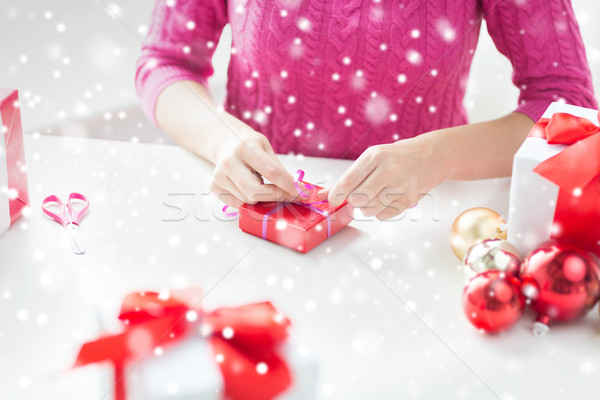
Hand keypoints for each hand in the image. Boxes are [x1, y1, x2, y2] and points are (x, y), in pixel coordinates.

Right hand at [210, 118, 299, 206]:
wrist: (225, 143)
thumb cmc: (250, 146)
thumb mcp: (266, 148)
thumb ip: (277, 168)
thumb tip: (296, 191)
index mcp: (246, 148)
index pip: (272, 172)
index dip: (290, 186)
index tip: (304, 193)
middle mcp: (230, 162)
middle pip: (256, 192)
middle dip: (277, 198)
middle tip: (292, 197)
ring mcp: (219, 176)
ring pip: (248, 200)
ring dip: (262, 198)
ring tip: (262, 184)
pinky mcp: (214, 187)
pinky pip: (238, 204)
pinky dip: (249, 200)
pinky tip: (249, 187)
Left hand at [319, 136, 444, 219]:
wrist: (429, 157)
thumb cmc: (395, 158)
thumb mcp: (371, 159)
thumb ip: (347, 178)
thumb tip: (323, 195)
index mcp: (375, 157)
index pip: (348, 182)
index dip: (336, 195)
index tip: (332, 200)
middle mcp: (388, 170)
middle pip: (357, 199)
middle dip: (353, 201)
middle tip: (358, 194)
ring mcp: (400, 186)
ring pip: (369, 210)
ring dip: (366, 207)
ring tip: (375, 194)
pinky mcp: (408, 201)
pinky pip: (382, 216)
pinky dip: (379, 212)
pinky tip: (386, 198)